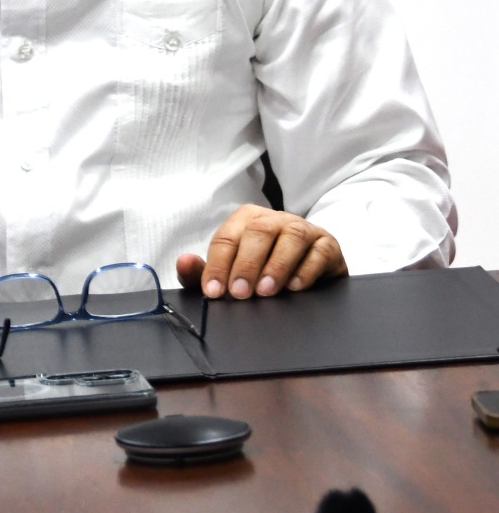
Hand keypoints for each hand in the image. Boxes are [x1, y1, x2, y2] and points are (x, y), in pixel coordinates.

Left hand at [176, 204, 347, 298]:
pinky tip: (295, 287)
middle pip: (257, 233)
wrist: (308, 267)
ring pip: (291, 237)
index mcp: (246, 219)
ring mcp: (303, 229)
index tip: (213, 291)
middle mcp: (274, 219)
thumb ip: (204, 271)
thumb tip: (184, 263)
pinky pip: (320, 252)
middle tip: (239, 293)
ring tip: (266, 290)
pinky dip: (307, 269)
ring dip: (277, 265)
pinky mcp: (328, 245)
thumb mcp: (232, 271)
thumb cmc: (262, 267)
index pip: (226, 238)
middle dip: (246, 264)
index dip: (218, 265)